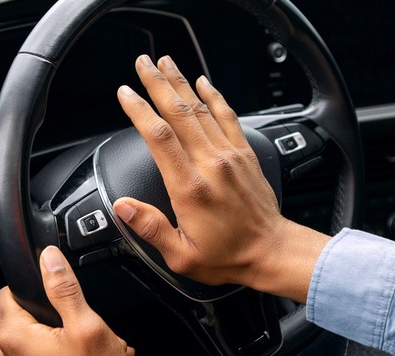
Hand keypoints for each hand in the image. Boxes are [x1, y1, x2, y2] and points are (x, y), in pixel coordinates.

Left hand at [0, 246, 139, 355]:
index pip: (9, 289)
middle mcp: (8, 353)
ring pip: (42, 330)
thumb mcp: (85, 324)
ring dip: (70, 330)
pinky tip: (91, 355)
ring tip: (95, 343)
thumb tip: (48, 257)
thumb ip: (63, 287)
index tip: (62, 293)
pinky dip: (67, 347)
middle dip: (61, 311)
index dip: (38, 285)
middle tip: (85, 324)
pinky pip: (45, 350)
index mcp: (14, 336)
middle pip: (28, 310)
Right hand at [113, 55, 328, 301]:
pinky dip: (214, 96)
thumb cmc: (227, 255)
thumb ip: (150, 228)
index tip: (125, 93)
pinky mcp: (244, 155)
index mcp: (189, 187)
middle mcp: (210, 165)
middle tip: (142, 63)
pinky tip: (203, 82)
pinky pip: (228, 116)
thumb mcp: (181, 255)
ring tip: (165, 63)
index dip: (139, 111)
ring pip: (201, 110)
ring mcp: (230, 156)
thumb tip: (123, 207)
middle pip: (179, 113)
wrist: (271, 251)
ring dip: (181, 83)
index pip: (159, 137)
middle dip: (158, 84)